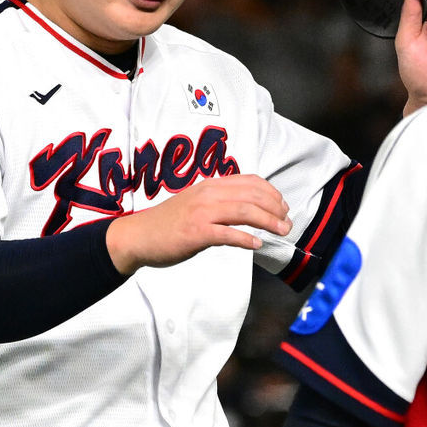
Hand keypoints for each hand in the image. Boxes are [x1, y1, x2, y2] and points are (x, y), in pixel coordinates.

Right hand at [105, 174, 290, 273]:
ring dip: (268, 222)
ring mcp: (202, 213)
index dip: (271, 193)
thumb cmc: (169, 222)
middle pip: (252, 196)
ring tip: (282, 232)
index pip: (249, 182)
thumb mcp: (196, 203)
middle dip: (275, 209)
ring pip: (245, 211)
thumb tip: (249, 209)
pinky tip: (256, 244)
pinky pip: (228, 234)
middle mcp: (208, 195)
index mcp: (210, 186)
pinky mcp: (196, 233)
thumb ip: (220, 202)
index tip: (282, 206)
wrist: (139, 235)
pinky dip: (246, 239)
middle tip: (287, 223)